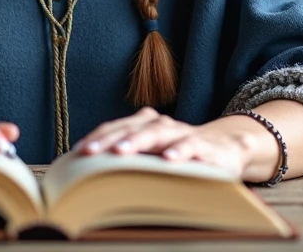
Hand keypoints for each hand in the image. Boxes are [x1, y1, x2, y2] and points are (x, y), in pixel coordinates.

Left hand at [74, 107, 273, 181]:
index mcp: (145, 126)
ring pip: (157, 133)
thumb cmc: (180, 154)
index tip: (76, 151)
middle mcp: (161, 125)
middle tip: (89, 151)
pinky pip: (191, 146)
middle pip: (131, 128)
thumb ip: (128, 162)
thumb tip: (90, 176)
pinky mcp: (205, 146)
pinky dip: (180, 150)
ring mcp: (182, 133)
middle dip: (108, 139)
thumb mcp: (153, 157)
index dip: (96, 138)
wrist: (226, 148)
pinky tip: (169, 158)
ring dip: (138, 141)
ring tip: (120, 151)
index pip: (116, 128)